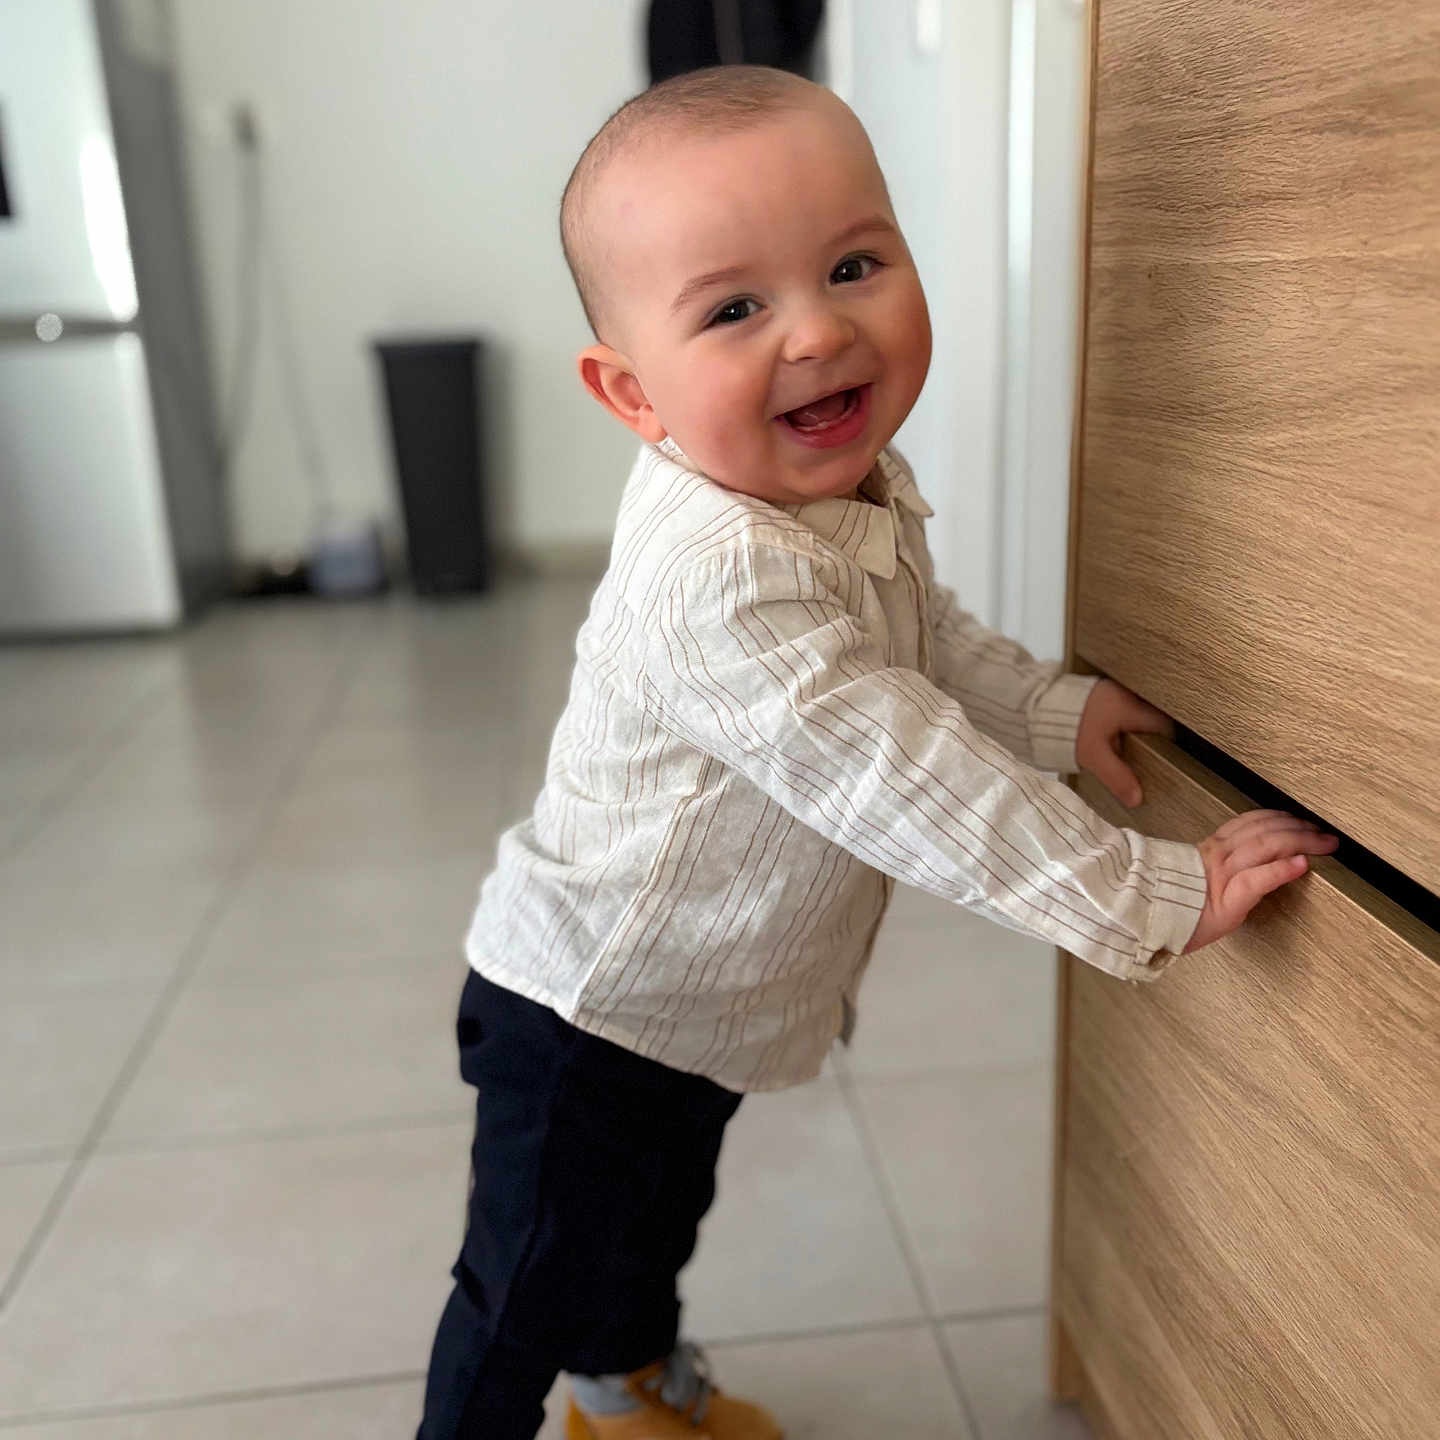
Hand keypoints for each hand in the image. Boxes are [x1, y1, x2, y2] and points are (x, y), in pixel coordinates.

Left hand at [1075, 679, 1172, 807]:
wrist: (1035, 707)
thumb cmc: (1066, 729)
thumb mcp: (1093, 755)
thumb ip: (1117, 777)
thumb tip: (1137, 799)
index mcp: (1130, 709)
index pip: (1163, 726)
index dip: (1168, 744)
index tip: (1165, 760)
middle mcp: (1126, 696)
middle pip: (1151, 719)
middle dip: (1150, 739)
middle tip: (1147, 759)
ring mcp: (1113, 691)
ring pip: (1135, 714)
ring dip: (1133, 731)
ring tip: (1128, 752)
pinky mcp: (1100, 693)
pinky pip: (1120, 709)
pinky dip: (1120, 724)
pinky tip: (1112, 738)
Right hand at [1183, 811, 1338, 952]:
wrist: (1148, 920)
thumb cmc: (1173, 904)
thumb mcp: (1197, 876)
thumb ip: (1221, 864)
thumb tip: (1247, 862)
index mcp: (1212, 848)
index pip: (1251, 822)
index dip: (1280, 818)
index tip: (1300, 820)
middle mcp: (1219, 855)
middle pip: (1265, 830)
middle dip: (1300, 828)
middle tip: (1324, 833)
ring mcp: (1223, 875)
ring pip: (1266, 847)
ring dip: (1301, 842)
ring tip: (1323, 843)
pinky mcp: (1228, 900)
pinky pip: (1257, 879)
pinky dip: (1281, 869)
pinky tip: (1301, 865)